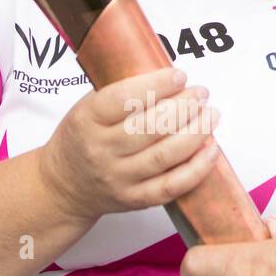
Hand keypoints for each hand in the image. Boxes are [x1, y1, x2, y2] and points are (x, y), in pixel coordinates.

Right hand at [41, 66, 218, 224]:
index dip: (156, 86)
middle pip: (150, 127)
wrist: (64, 185)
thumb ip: (122, 92)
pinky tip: (211, 150)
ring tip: (212, 115)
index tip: (179, 76)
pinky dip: (196, 169)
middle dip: (184, 107)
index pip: (123, 99)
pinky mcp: (134, 199)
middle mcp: (102, 150)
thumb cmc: (82, 138)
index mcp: (87, 120)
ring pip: (164, 155)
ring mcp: (119, 178)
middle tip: (201, 93)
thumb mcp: (87, 107)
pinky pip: (171, 186)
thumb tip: (169, 77)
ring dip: (196, 133)